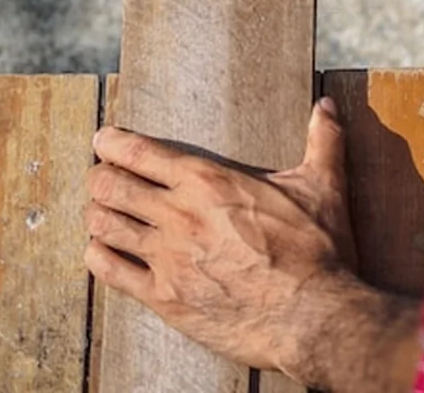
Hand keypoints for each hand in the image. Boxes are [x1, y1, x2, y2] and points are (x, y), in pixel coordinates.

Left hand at [84, 98, 360, 381]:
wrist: (314, 317)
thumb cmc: (317, 251)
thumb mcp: (324, 187)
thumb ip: (322, 141)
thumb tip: (327, 106)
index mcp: (209, 181)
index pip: (139, 152)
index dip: (111, 143)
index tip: (103, 141)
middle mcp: (180, 214)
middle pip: (110, 185)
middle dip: (100, 178)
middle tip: (102, 177)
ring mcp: (168, 258)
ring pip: (104, 226)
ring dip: (97, 215)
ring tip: (101, 212)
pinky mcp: (165, 298)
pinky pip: (110, 272)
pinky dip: (98, 257)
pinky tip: (101, 251)